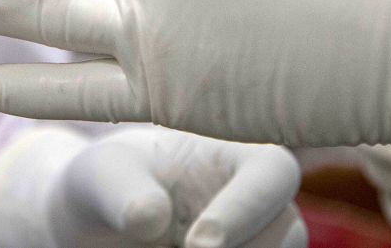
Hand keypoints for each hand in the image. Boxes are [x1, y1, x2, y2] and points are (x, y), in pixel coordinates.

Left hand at [0, 126, 305, 247]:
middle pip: (289, 230)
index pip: (272, 172)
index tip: (197, 244)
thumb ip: (123, 191)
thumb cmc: (106, 182)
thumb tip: (150, 218)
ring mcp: (257, 241)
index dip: (245, 208)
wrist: (100, 223)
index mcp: (238, 151)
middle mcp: (259, 201)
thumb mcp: (102, 175)